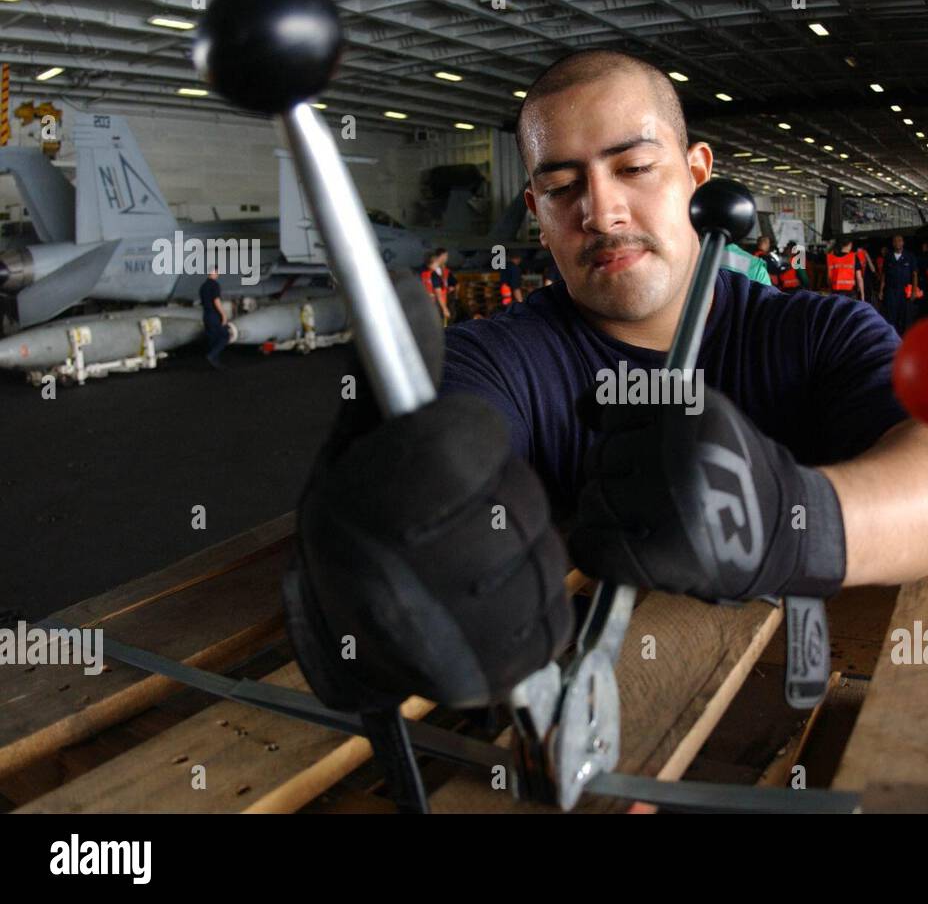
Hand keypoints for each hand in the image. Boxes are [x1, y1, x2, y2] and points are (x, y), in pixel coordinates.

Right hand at [288, 277, 571, 709]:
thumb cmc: (391, 496)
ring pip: (532, 580)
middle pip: (506, 521)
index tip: (467, 444)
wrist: (372, 597)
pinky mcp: (453, 677)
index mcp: (346, 495)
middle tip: (486, 504)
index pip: (452, 453)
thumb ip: (400, 358)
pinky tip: (504, 594)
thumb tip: (396, 289)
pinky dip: (542, 610)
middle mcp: (363, 574)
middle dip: (517, 506)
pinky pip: (540, 637)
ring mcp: (408, 635)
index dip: (476, 443)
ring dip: (533, 559)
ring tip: (493, 548)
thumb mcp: (386, 417)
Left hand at [568, 386, 845, 601]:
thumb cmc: (736, 473)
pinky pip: (591, 546)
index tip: (638, 445)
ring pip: (592, 501)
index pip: (611, 408)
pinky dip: (595, 549)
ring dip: (608, 514)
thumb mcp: (708, 416)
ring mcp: (664, 503)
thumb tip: (585, 409)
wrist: (787, 529)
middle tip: (653, 494)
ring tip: (647, 521)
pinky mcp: (658, 554)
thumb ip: (652, 405)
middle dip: (616, 475)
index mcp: (686, 408)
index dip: (619, 429)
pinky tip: (618, 548)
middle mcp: (673, 450)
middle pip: (599, 458)